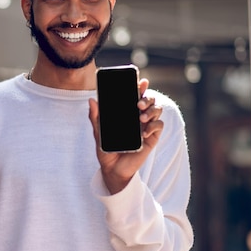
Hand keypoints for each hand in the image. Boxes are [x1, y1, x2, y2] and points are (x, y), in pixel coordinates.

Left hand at [88, 78, 163, 193]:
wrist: (113, 169)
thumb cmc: (106, 150)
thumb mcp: (98, 133)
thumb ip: (95, 117)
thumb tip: (91, 100)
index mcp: (126, 113)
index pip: (135, 95)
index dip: (140, 86)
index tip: (141, 81)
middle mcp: (138, 117)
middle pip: (149, 100)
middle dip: (147, 98)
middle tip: (138, 104)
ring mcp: (146, 126)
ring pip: (157, 110)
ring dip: (152, 110)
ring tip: (141, 118)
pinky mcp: (152, 137)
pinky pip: (159, 126)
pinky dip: (154, 126)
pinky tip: (145, 132)